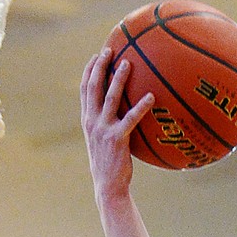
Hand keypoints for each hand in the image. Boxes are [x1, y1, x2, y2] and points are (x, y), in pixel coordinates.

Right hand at [80, 48, 154, 202]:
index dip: (89, 70)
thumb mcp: (103, 142)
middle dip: (100, 66)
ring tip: (128, 62)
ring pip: (110, 97)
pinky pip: (131, 118)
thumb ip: (108, 125)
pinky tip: (152, 97)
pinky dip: (141, 107)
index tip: (96, 55)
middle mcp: (92, 121)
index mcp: (87, 120)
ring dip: (118, 78)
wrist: (108, 186)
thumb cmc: (110, 165)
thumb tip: (123, 114)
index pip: (84, 90)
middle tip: (109, 50)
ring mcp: (103, 129)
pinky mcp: (117, 139)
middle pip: (93, 87)